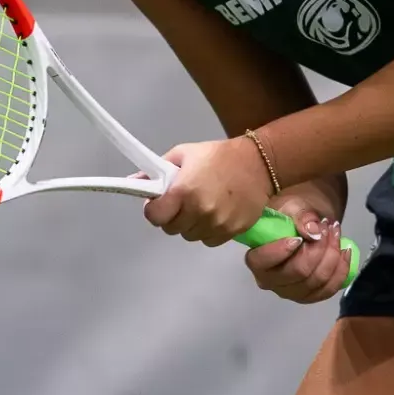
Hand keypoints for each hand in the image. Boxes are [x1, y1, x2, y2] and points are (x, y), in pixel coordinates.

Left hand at [143, 138, 274, 245]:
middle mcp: (199, 211)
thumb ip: (158, 169)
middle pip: (170, 228)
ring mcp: (217, 224)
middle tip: (181, 202)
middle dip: (171, 216)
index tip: (159, 202)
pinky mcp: (232, 232)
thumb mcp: (184, 154)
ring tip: (200, 206)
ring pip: (189, 236)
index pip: (154, 216)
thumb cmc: (217, 155)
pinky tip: (214, 214)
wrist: (258, 163)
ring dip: (190, 224)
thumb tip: (135, 181)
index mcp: (184, 191)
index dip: (154, 210)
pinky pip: (209, 240)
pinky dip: (207, 230)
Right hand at [242, 191, 353, 303]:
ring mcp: (291, 292)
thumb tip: (313, 231)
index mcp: (257, 259)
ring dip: (332, 255)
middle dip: (318, 248)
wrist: (305, 224)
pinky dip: (342, 269)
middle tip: (327, 226)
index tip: (298, 236)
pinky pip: (330, 288)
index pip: (263, 261)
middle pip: (298, 272)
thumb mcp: (293, 206)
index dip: (281, 250)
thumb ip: (301, 216)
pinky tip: (345, 251)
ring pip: (318, 280)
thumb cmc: (291, 215)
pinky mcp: (310, 296)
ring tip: (336, 233)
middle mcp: (270, 281)